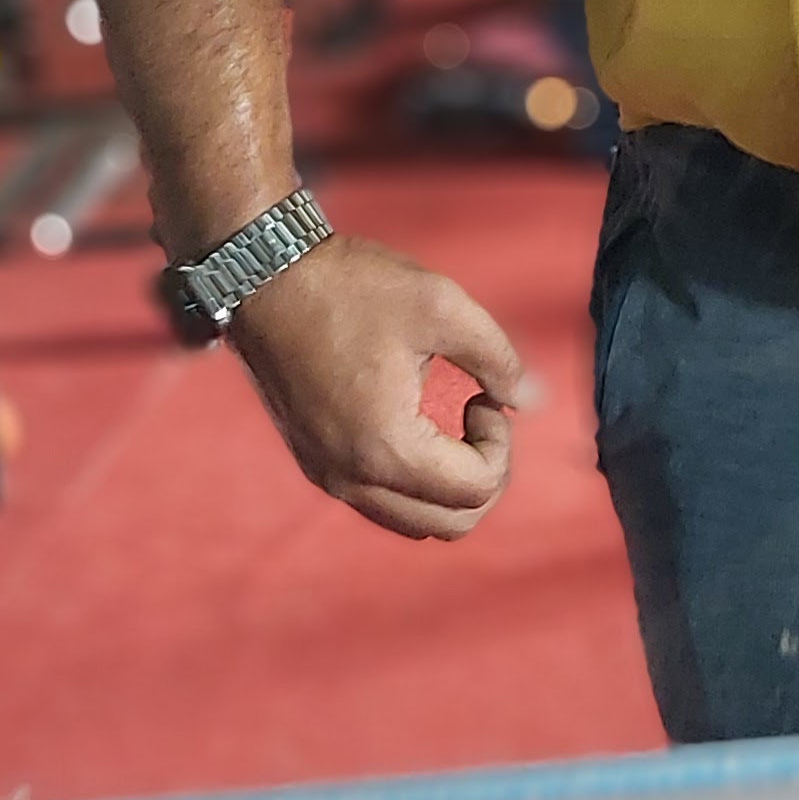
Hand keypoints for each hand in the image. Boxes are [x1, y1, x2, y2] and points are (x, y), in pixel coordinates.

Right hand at [227, 232, 531, 539]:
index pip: (475, 491)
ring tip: (450, 424)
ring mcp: (327, 476)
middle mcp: (351, 478)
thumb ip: (499, 359)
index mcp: (385, 447)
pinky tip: (416, 423)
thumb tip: (534, 401)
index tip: (484, 395)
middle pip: (450, 524)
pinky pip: (380, 502)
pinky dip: (414, 482)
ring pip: (414, 522)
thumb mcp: (442, 306)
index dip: (501, 444)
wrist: (264, 275)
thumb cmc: (353, 286)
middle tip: (479, 415)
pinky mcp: (314, 462)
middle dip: (484, 475)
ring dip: (449, 486)